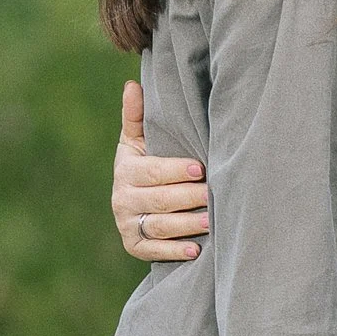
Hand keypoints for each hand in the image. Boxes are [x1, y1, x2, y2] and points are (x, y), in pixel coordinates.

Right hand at [113, 78, 211, 261]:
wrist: (135, 201)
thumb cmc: (146, 163)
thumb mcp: (138, 141)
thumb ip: (137, 117)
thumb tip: (133, 84)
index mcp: (126, 170)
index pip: (152, 171)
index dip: (175, 170)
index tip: (200, 168)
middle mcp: (122, 198)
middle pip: (159, 200)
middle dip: (188, 198)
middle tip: (214, 195)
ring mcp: (127, 224)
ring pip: (160, 226)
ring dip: (187, 224)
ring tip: (212, 221)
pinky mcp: (135, 246)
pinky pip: (155, 251)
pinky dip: (175, 251)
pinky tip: (196, 249)